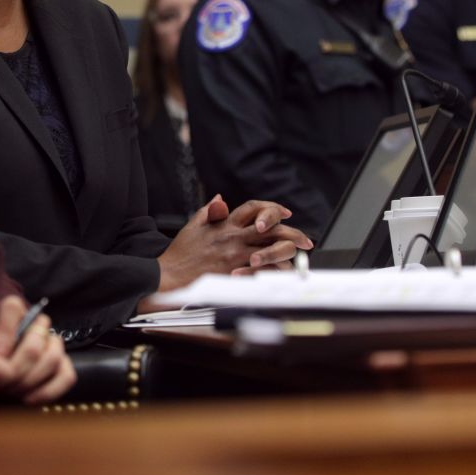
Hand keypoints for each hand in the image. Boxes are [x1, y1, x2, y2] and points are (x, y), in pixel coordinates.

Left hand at [0, 295, 75, 403]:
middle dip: (15, 371)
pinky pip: (66, 377)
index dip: (2, 337)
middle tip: (1, 384)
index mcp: (14, 312)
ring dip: (30, 381)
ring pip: (52, 359)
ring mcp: (54, 345)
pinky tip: (29, 400)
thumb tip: (1, 354)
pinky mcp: (64, 367)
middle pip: (33, 347)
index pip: (12, 308)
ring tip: (12, 392)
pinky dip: (47, 391)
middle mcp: (39, 324)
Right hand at [155, 195, 312, 290]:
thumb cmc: (181, 253)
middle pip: (270, 229)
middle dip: (292, 232)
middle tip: (305, 239)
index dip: (272, 208)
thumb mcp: (193, 225)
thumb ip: (210, 211)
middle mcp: (233, 237)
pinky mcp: (235, 272)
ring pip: (270, 249)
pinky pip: (262, 271)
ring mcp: (235, 255)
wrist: (170, 275)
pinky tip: (284, 273)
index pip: (253, 208)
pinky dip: (275, 271)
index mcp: (224, 223)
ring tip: (300, 257)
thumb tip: (221, 199)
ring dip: (288, 252)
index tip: (285, 212)